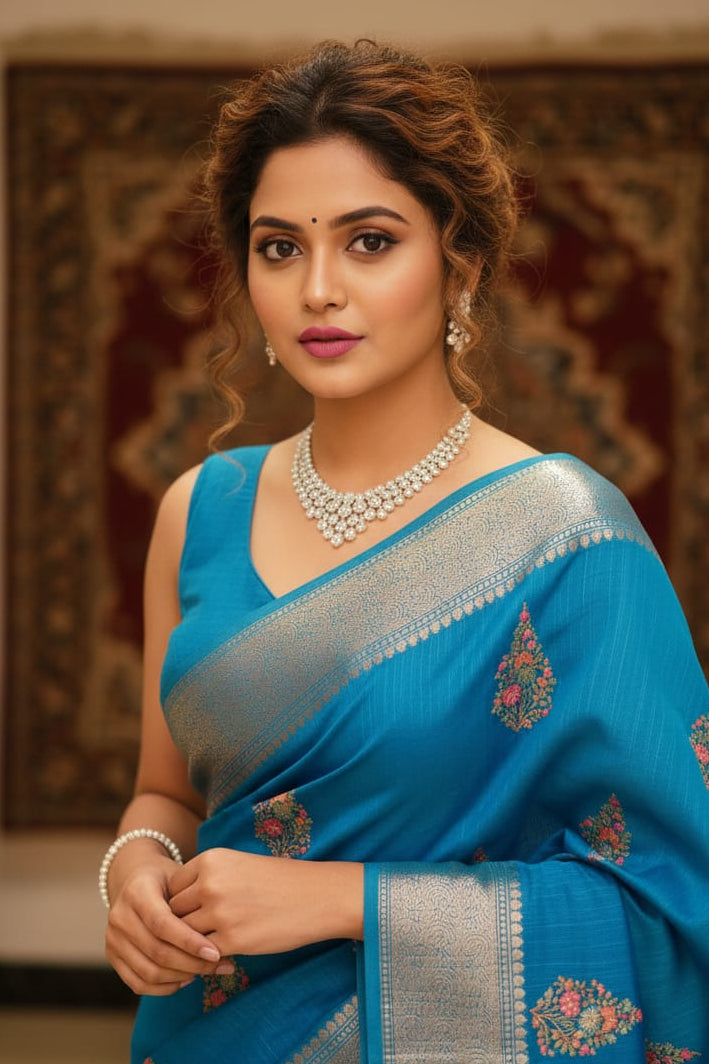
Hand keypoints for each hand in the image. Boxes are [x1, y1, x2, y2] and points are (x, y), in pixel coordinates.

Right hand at [105, 858, 235, 995]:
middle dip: (192, 963)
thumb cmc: (167, 879)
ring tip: (207, 971)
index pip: (162, 924)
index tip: (216, 952)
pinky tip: (187, 978)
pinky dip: (165, 987)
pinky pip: (138, 983)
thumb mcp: (180, 878)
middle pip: (157, 952)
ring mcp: (112, 939)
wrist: (134, 880)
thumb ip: (193, 901)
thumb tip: (223, 932)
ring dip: (182, 976)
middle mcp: (119, 916)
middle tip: (220, 965)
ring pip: (149, 972)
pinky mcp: (112, 956)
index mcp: (136, 892)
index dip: (189, 941)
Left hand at [168, 849, 363, 956]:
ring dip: (191, 945)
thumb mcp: (238, 865)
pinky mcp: (232, 939)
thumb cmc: (279, 881)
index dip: (179, 903)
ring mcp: (220, 912)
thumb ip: (207, 879)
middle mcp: (210, 883)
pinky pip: (203, 954)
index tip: (190, 913)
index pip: (173, 886)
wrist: (318, 896)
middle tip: (192, 935)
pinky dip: (207, 958)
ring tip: (202, 949)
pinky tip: (220, 958)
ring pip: (185, 935)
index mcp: (211, 859)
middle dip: (181, 925)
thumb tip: (177, 905)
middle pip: (173, 912)